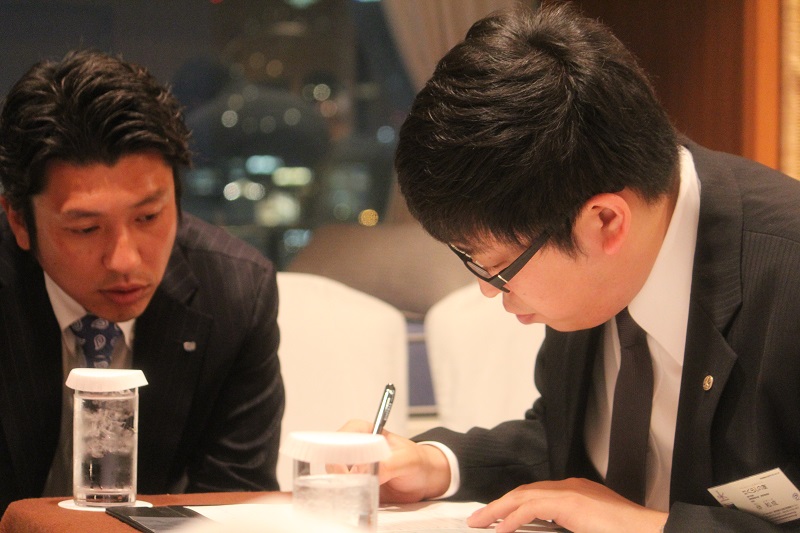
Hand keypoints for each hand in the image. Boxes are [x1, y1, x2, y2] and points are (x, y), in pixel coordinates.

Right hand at [338, 419, 450, 502]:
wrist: (423, 479)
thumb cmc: (417, 461)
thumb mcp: (407, 460)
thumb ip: (387, 464)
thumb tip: (362, 471)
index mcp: (366, 431)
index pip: (343, 435)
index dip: (340, 450)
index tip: (345, 468)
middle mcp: (356, 448)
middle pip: (334, 456)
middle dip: (338, 471)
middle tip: (350, 483)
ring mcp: (354, 467)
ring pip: (335, 474)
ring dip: (343, 484)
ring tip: (358, 491)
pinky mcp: (356, 483)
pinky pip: (344, 489)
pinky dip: (348, 494)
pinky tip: (358, 498)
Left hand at [466, 478, 666, 532]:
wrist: (648, 530)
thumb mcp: (586, 529)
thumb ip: (567, 529)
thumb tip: (545, 532)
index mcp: (574, 494)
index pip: (534, 496)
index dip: (511, 505)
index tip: (495, 518)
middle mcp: (569, 488)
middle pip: (524, 493)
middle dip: (498, 505)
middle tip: (477, 519)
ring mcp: (570, 492)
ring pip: (523, 497)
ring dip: (497, 510)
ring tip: (479, 523)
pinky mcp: (570, 502)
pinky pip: (532, 508)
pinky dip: (513, 518)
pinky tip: (500, 529)